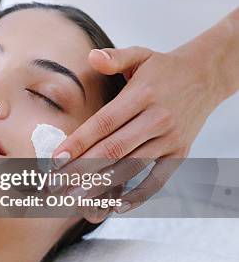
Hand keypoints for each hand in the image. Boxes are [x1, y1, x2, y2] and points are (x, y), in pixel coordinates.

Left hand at [51, 43, 219, 212]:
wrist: (205, 76)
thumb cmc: (163, 68)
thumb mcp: (140, 54)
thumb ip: (114, 57)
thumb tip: (92, 56)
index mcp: (142, 95)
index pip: (104, 123)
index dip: (79, 142)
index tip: (56, 159)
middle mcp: (157, 119)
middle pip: (114, 150)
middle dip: (82, 170)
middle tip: (58, 186)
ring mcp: (170, 139)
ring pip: (132, 167)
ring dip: (103, 186)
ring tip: (77, 199)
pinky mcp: (180, 153)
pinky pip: (158, 180)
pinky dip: (138, 196)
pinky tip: (115, 206)